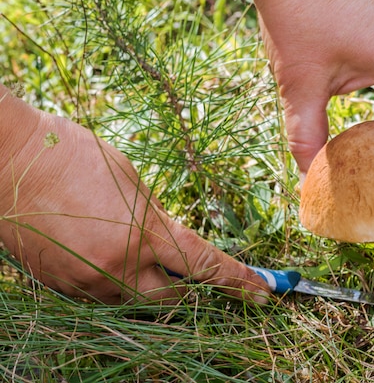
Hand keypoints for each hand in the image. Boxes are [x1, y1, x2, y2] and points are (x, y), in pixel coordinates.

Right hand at [0, 85, 269, 304]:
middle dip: (188, 286)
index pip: (206, 266)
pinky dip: (118, 283)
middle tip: (188, 267)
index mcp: (143, 232)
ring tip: (137, 251)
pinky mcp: (63, 287)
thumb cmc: (73, 154)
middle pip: (175, 298)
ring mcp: (87, 282)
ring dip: (150, 285)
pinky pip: (104, 297)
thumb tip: (173, 241)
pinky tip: (106, 251)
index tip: (263, 293)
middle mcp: (119, 267)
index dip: (239, 282)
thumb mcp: (131, 179)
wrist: (6, 161)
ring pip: (137, 302)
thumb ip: (157, 217)